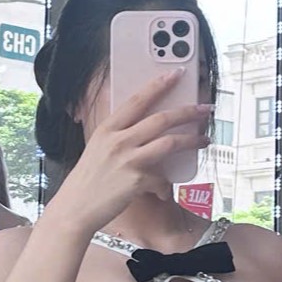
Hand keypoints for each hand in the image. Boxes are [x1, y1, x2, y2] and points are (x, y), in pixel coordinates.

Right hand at [56, 73, 211, 237]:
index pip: (138, 100)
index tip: (177, 74)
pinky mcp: (136, 181)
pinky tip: (162, 192)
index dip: (159, 85)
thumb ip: (119, 137)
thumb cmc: (88, 181)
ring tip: (204, 140)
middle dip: (188, 112)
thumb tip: (147, 133)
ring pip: (169, 143)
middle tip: (205, 109)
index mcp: (108, 128)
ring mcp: (128, 160)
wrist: (76, 208)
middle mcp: (118, 140)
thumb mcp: (98, 149)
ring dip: (191, 141)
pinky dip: (165, 186)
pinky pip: (161, 179)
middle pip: (161, 119)